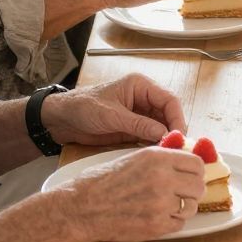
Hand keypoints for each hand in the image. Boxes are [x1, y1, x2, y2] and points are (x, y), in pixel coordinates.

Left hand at [42, 73, 183, 150]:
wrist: (62, 120)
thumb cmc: (83, 108)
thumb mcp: (111, 115)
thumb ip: (138, 124)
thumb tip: (164, 134)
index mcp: (140, 86)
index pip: (169, 100)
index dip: (177, 117)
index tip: (179, 136)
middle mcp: (143, 98)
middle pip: (169, 114)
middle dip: (174, 130)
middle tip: (177, 149)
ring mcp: (139, 114)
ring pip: (162, 127)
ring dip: (165, 139)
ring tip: (169, 154)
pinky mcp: (133, 128)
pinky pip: (150, 136)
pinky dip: (155, 145)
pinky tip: (157, 154)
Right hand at [65, 143, 205, 241]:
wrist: (82, 207)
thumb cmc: (102, 182)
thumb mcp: (134, 159)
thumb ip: (162, 160)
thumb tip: (186, 164)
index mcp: (157, 158)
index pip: (197, 164)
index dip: (196, 172)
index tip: (190, 177)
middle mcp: (162, 178)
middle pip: (199, 186)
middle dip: (191, 191)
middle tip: (180, 194)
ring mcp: (161, 204)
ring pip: (191, 207)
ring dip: (182, 208)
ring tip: (163, 207)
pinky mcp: (156, 226)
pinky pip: (179, 224)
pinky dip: (170, 223)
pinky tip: (153, 217)